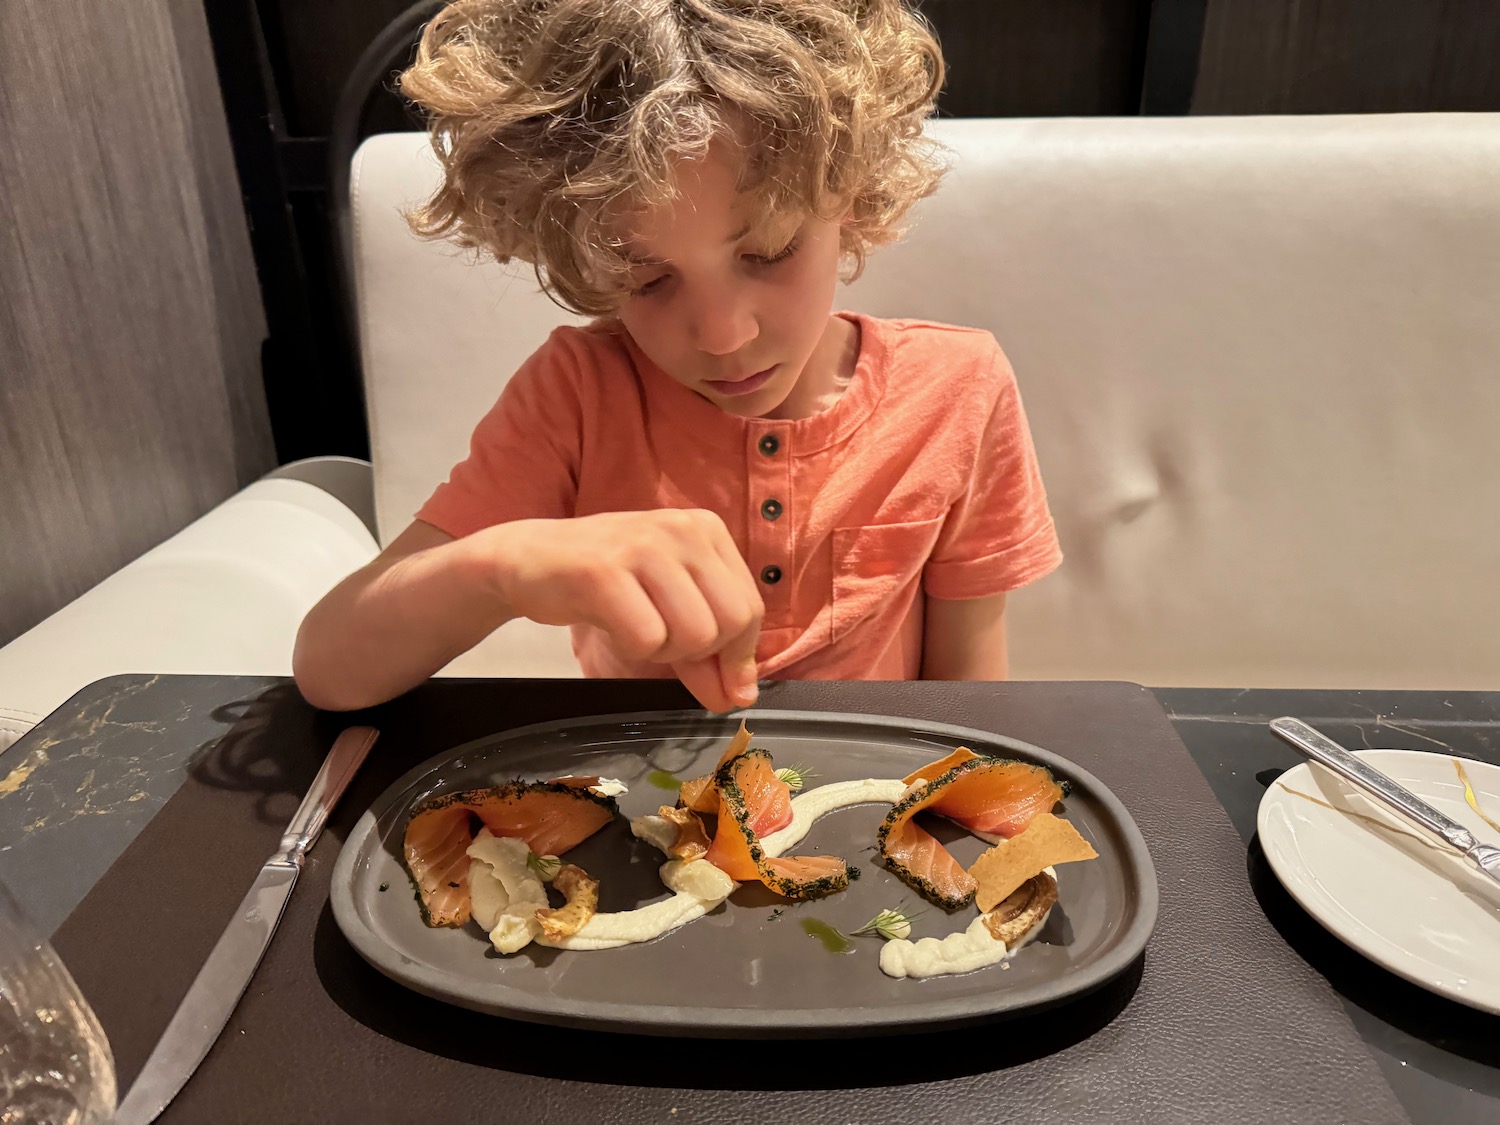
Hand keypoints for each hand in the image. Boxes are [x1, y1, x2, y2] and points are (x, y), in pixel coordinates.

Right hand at [484, 510, 762, 711]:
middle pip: (732, 623)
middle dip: (702, 655)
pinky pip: (647, 639)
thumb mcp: (667, 605)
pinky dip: (631, 649)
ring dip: (664, 651)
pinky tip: (611, 625)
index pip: (750, 607)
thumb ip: (708, 650)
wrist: (525, 559)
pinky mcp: (604, 572)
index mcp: (706, 529)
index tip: (718, 679)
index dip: (737, 656)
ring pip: (694, 634)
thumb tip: (739, 696)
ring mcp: (643, 547)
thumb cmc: (603, 582)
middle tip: (662, 647)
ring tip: (633, 627)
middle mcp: (681, 530)